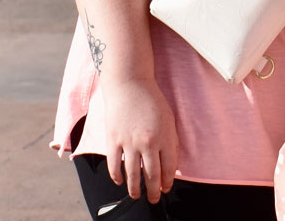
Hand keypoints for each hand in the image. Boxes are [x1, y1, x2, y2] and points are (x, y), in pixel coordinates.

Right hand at [91, 75, 178, 202]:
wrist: (130, 85)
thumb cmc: (152, 101)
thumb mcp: (169, 119)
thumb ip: (170, 141)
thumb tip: (170, 164)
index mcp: (165, 137)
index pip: (169, 168)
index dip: (167, 181)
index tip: (165, 188)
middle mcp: (148, 142)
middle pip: (152, 175)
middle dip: (153, 191)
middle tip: (153, 199)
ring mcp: (129, 142)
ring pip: (132, 174)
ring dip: (135, 189)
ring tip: (137, 195)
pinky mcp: (114, 140)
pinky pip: (114, 165)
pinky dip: (117, 176)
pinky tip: (120, 181)